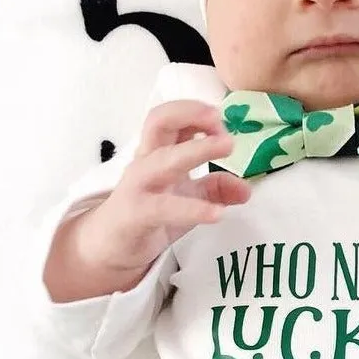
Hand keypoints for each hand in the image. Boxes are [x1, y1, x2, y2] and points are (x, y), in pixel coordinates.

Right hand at [78, 99, 251, 277]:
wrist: (112, 246)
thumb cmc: (149, 213)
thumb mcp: (187, 198)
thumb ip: (216, 189)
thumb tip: (246, 188)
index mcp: (158, 151)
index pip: (173, 117)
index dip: (198, 113)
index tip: (223, 124)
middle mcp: (146, 161)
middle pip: (160, 121)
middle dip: (191, 113)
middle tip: (220, 119)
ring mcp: (139, 185)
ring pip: (164, 159)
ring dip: (197, 149)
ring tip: (227, 146)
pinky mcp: (137, 213)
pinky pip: (166, 208)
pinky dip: (194, 209)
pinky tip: (218, 213)